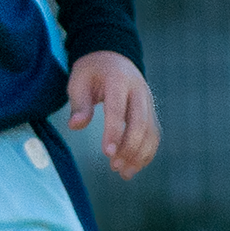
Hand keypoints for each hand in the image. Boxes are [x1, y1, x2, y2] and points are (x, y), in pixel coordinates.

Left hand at [66, 50, 159, 177]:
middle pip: (140, 122)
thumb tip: (75, 125)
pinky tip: (134, 166)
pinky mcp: (151, 111)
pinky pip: (154, 133)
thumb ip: (79, 103)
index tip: (107, 153)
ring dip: (140, 154)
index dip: (114, 132)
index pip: (118, 109)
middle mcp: (138, 90)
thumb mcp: (79, 80)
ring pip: (151, 131)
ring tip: (125, 173)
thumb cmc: (92, 71)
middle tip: (114, 167)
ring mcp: (148, 101)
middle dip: (129, 147)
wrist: (113, 56)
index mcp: (118, 80)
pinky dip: (147, 152)